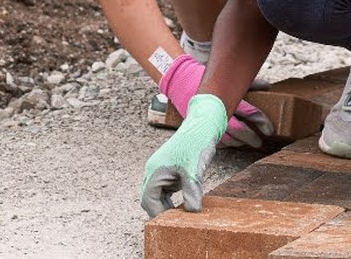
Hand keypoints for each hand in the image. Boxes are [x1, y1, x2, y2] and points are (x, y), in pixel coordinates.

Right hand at [140, 93, 226, 217]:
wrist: (202, 125)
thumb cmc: (195, 143)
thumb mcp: (194, 169)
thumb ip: (191, 191)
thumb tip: (192, 212)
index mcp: (154, 171)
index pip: (148, 200)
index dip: (157, 214)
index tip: (169, 225)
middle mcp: (154, 171)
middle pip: (150, 199)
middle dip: (160, 212)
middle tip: (174, 225)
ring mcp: (162, 171)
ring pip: (157, 196)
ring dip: (166, 207)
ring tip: (179, 219)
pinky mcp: (170, 170)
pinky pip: (166, 190)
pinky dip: (171, 200)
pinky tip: (183, 206)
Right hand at [159, 53, 273, 147]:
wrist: (179, 80)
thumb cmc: (205, 76)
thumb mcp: (226, 76)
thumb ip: (248, 84)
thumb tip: (267, 86)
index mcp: (226, 97)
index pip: (249, 112)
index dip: (261, 121)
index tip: (269, 129)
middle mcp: (217, 111)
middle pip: (238, 129)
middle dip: (251, 137)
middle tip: (260, 141)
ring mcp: (206, 120)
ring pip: (226, 139)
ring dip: (239, 143)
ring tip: (246, 143)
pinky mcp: (198, 126)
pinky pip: (213, 140)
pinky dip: (224, 143)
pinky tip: (232, 143)